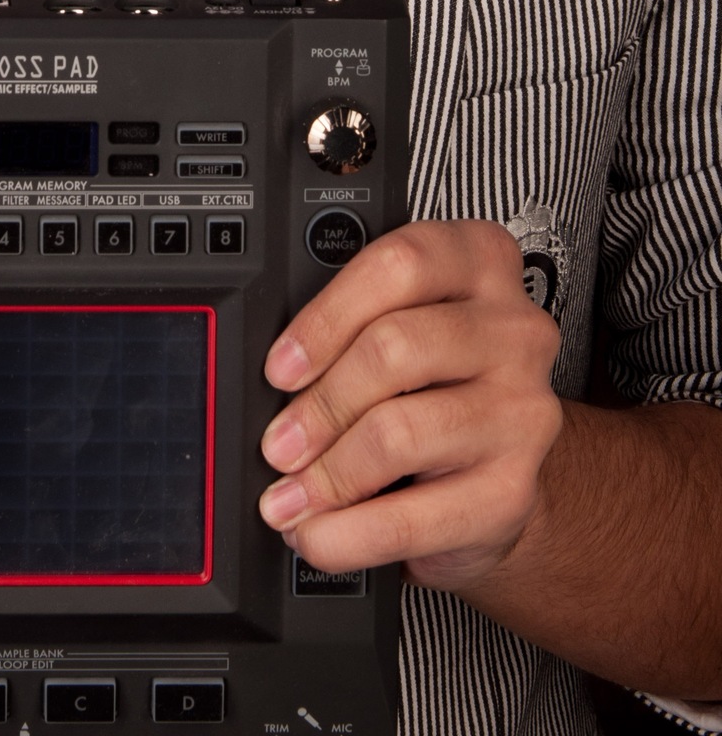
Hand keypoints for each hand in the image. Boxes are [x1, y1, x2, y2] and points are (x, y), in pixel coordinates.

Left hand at [258, 219, 561, 589]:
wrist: (498, 474)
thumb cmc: (435, 384)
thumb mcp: (403, 325)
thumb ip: (352, 324)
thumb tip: (273, 376)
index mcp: (479, 263)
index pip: (399, 266)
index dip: (325, 318)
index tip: (280, 367)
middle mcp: (514, 330)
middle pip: (395, 347)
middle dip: (319, 404)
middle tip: (277, 442)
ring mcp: (522, 412)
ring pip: (399, 431)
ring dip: (326, 474)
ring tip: (290, 495)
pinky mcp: (514, 491)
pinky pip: (414, 517)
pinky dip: (349, 534)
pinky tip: (320, 534)